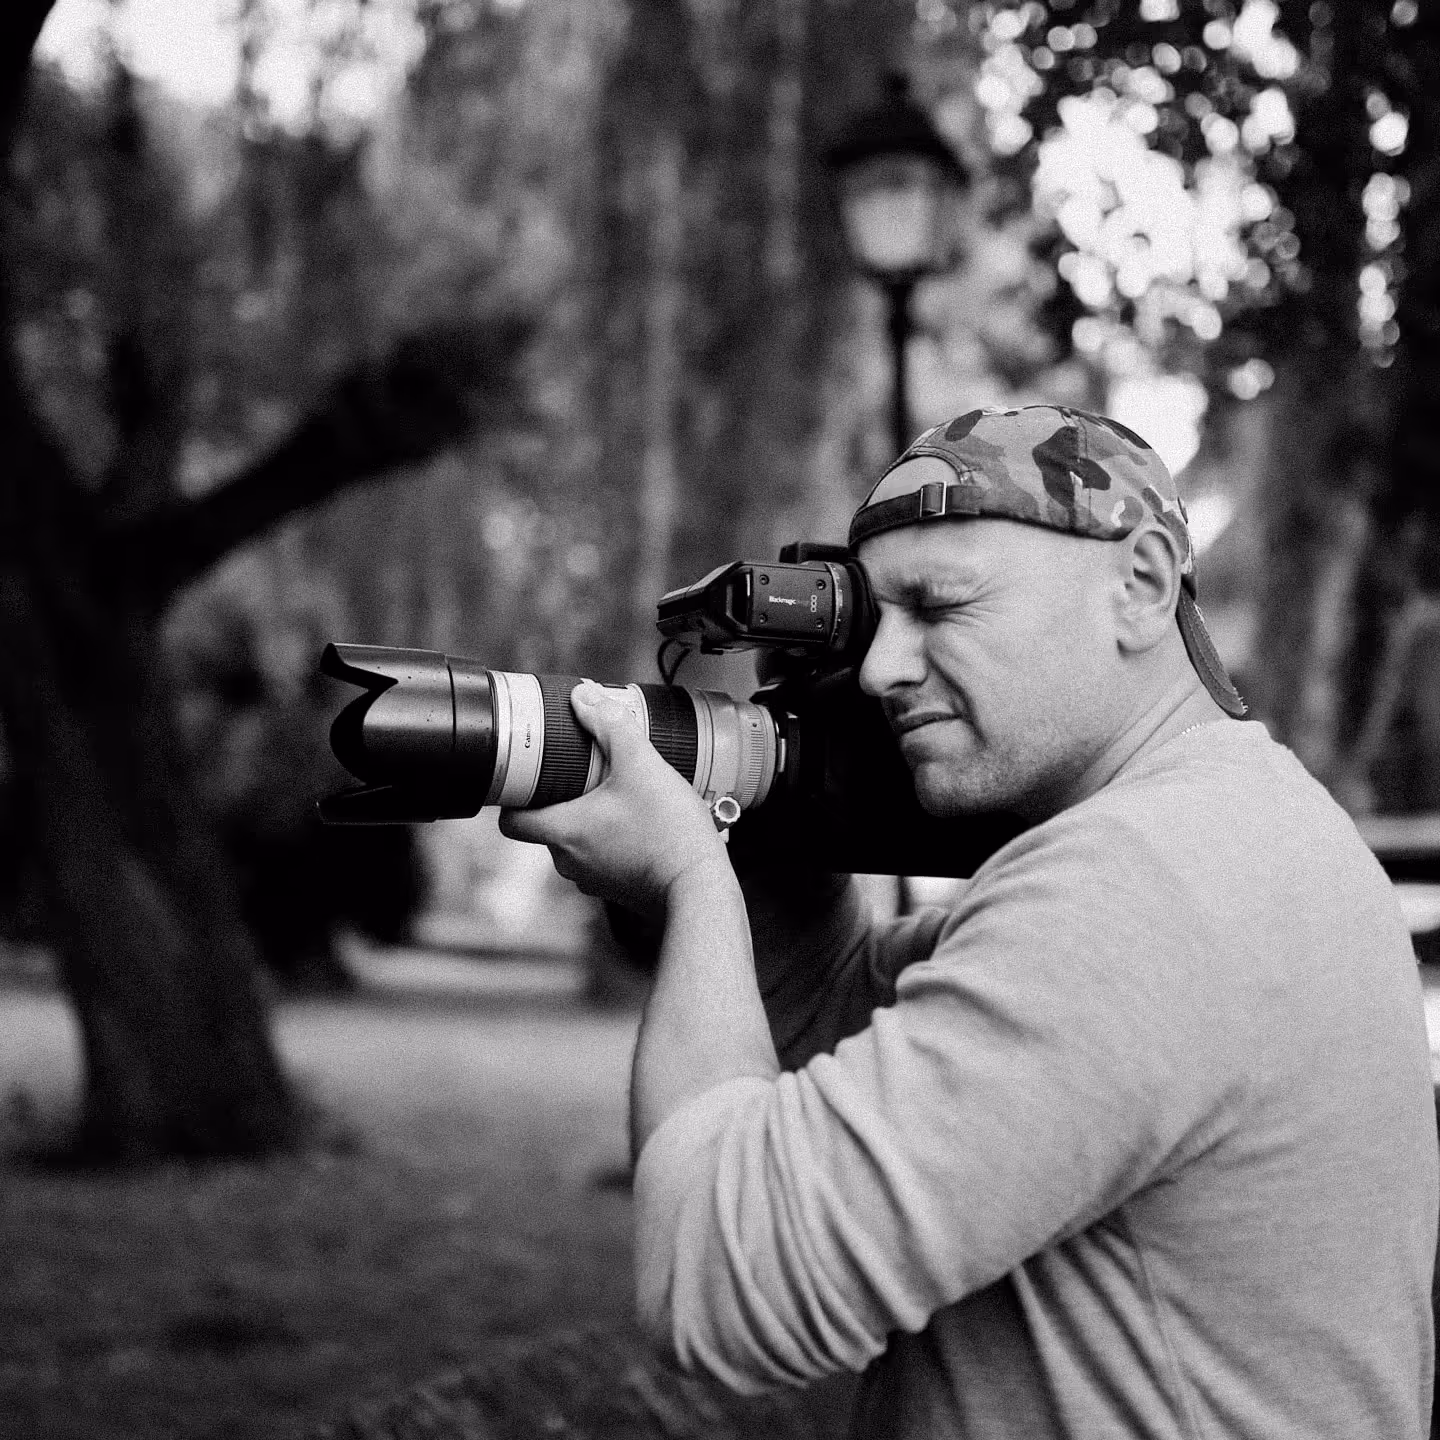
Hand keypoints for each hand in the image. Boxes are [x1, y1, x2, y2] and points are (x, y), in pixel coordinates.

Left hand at [498, 681, 728, 916]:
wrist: (702, 885)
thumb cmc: (669, 832)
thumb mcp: (640, 764)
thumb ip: (610, 725)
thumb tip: (584, 697)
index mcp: (563, 832)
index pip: (510, 821)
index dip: (513, 797)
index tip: (528, 776)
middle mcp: (570, 862)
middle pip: (546, 825)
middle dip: (562, 798)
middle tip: (582, 773)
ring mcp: (594, 879)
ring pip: (577, 842)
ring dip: (590, 818)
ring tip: (617, 793)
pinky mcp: (619, 888)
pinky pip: (603, 856)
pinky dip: (613, 837)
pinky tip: (639, 819)